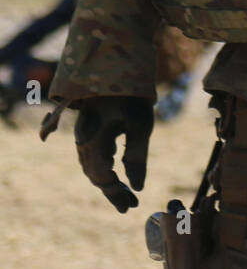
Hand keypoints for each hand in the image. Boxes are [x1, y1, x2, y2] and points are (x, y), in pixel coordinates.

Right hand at [74, 97, 153, 211]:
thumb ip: (137, 156)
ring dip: (107, 180)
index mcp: (93, 139)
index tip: (131, 206)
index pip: (102, 177)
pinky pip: (91, 154)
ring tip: (124, 192)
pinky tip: (115, 170)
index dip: (116, 194)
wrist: (116, 61)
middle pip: (95, 174)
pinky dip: (103, 166)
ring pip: (91, 165)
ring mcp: (84, 132)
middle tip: (129, 205)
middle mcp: (83, 138)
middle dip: (112, 190)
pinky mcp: (89, 126)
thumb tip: (137, 187)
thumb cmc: (131, 93)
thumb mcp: (140, 124)